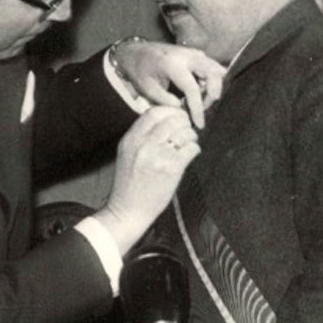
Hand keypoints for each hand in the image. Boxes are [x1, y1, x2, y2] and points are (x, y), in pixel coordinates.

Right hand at [93, 106, 198, 253]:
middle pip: (172, 119)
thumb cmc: (128, 183)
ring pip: (184, 133)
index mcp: (131, 139)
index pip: (153, 112)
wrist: (127, 211)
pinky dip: (195, 149)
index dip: (169, 111)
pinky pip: (191, 149)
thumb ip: (140, 135)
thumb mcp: (127, 153)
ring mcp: (159, 156)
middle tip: (187, 129)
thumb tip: (163, 119)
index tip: (176, 116)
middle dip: (184, 122)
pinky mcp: (172, 169)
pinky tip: (191, 153)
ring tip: (189, 142)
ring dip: (191, 136)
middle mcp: (144, 145)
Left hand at [112, 40, 224, 128]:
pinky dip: (211, 80)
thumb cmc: (140, 71)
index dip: (198, 108)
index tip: (200, 124)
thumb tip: (184, 111)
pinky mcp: (196, 54)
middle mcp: (186, 55)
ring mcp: (193, 52)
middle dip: (213, 94)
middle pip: (213, 73)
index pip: (192, 88)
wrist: (136, 52)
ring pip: (216, 68)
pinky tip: (201, 91)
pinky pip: (212, 67)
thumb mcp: (147, 89)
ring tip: (201, 100)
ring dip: (214, 87)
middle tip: (203, 108)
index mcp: (172, 64)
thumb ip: (166, 101)